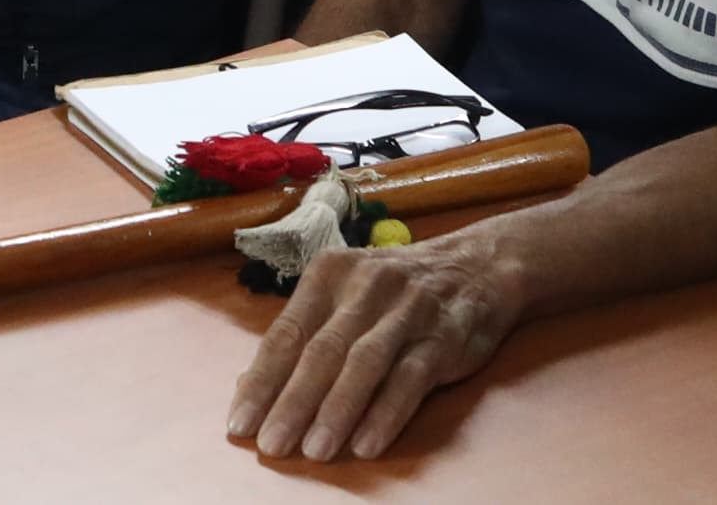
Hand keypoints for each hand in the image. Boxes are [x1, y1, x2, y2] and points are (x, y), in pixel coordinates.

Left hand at [224, 231, 526, 463]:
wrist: (478, 265)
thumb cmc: (395, 291)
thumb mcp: (346, 297)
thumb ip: (304, 337)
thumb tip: (249, 386)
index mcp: (329, 273)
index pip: (285, 333)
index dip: (261, 382)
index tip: (239, 424)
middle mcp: (364, 286)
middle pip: (320, 350)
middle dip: (292, 402)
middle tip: (270, 444)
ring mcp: (406, 310)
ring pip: (364, 364)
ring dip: (337, 410)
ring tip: (314, 451)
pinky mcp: (443, 336)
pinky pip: (410, 378)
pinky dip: (386, 413)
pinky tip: (366, 443)